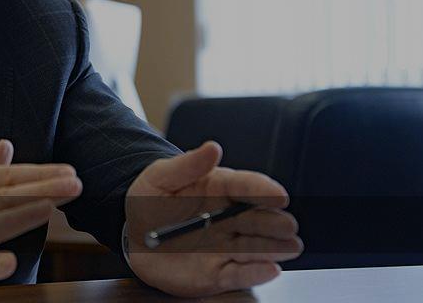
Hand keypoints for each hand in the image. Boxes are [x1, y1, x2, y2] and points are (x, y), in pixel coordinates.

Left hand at [125, 142, 302, 296]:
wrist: (133, 236)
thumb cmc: (149, 202)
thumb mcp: (160, 177)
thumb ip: (187, 165)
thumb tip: (213, 147)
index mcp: (219, 189)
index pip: (246, 186)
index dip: (263, 190)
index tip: (278, 194)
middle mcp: (229, 219)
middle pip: (258, 219)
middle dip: (275, 222)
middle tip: (287, 224)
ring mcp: (226, 246)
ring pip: (255, 248)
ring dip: (274, 249)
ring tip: (289, 247)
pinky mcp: (218, 273)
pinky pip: (239, 275)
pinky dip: (255, 273)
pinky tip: (270, 269)